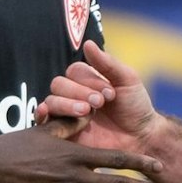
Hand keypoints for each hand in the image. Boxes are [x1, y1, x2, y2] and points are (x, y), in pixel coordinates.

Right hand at [35, 42, 162, 153]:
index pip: (74, 71)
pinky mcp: (63, 133)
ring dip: (67, 104)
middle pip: (59, 84)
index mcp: (86, 81)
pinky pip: (44, 122)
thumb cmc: (136, 108)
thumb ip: (107, 63)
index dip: (89, 80)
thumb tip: (87, 43)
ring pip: (51, 101)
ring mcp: (67, 114)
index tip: (110, 93)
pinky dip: (41, 115)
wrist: (141, 139)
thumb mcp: (127, 80)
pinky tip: (46, 113)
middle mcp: (73, 95)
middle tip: (99, 103)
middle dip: (78, 92)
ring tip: (87, 112)